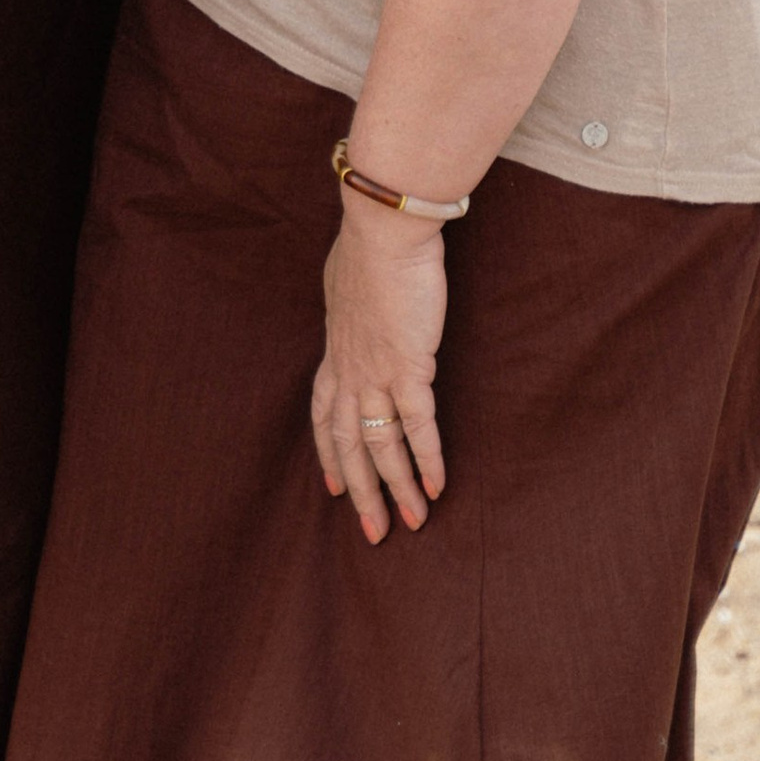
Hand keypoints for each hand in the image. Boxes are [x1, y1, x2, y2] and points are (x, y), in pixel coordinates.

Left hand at [311, 207, 446, 543]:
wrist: (384, 229)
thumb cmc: (370, 246)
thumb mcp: (346, 280)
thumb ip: (351, 304)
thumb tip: (354, 300)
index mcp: (335, 349)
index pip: (322, 412)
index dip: (327, 452)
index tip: (331, 485)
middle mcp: (349, 369)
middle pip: (347, 443)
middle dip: (360, 490)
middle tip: (371, 530)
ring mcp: (376, 372)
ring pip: (380, 445)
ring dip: (396, 489)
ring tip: (412, 524)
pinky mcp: (409, 367)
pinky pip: (417, 426)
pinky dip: (426, 460)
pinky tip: (437, 487)